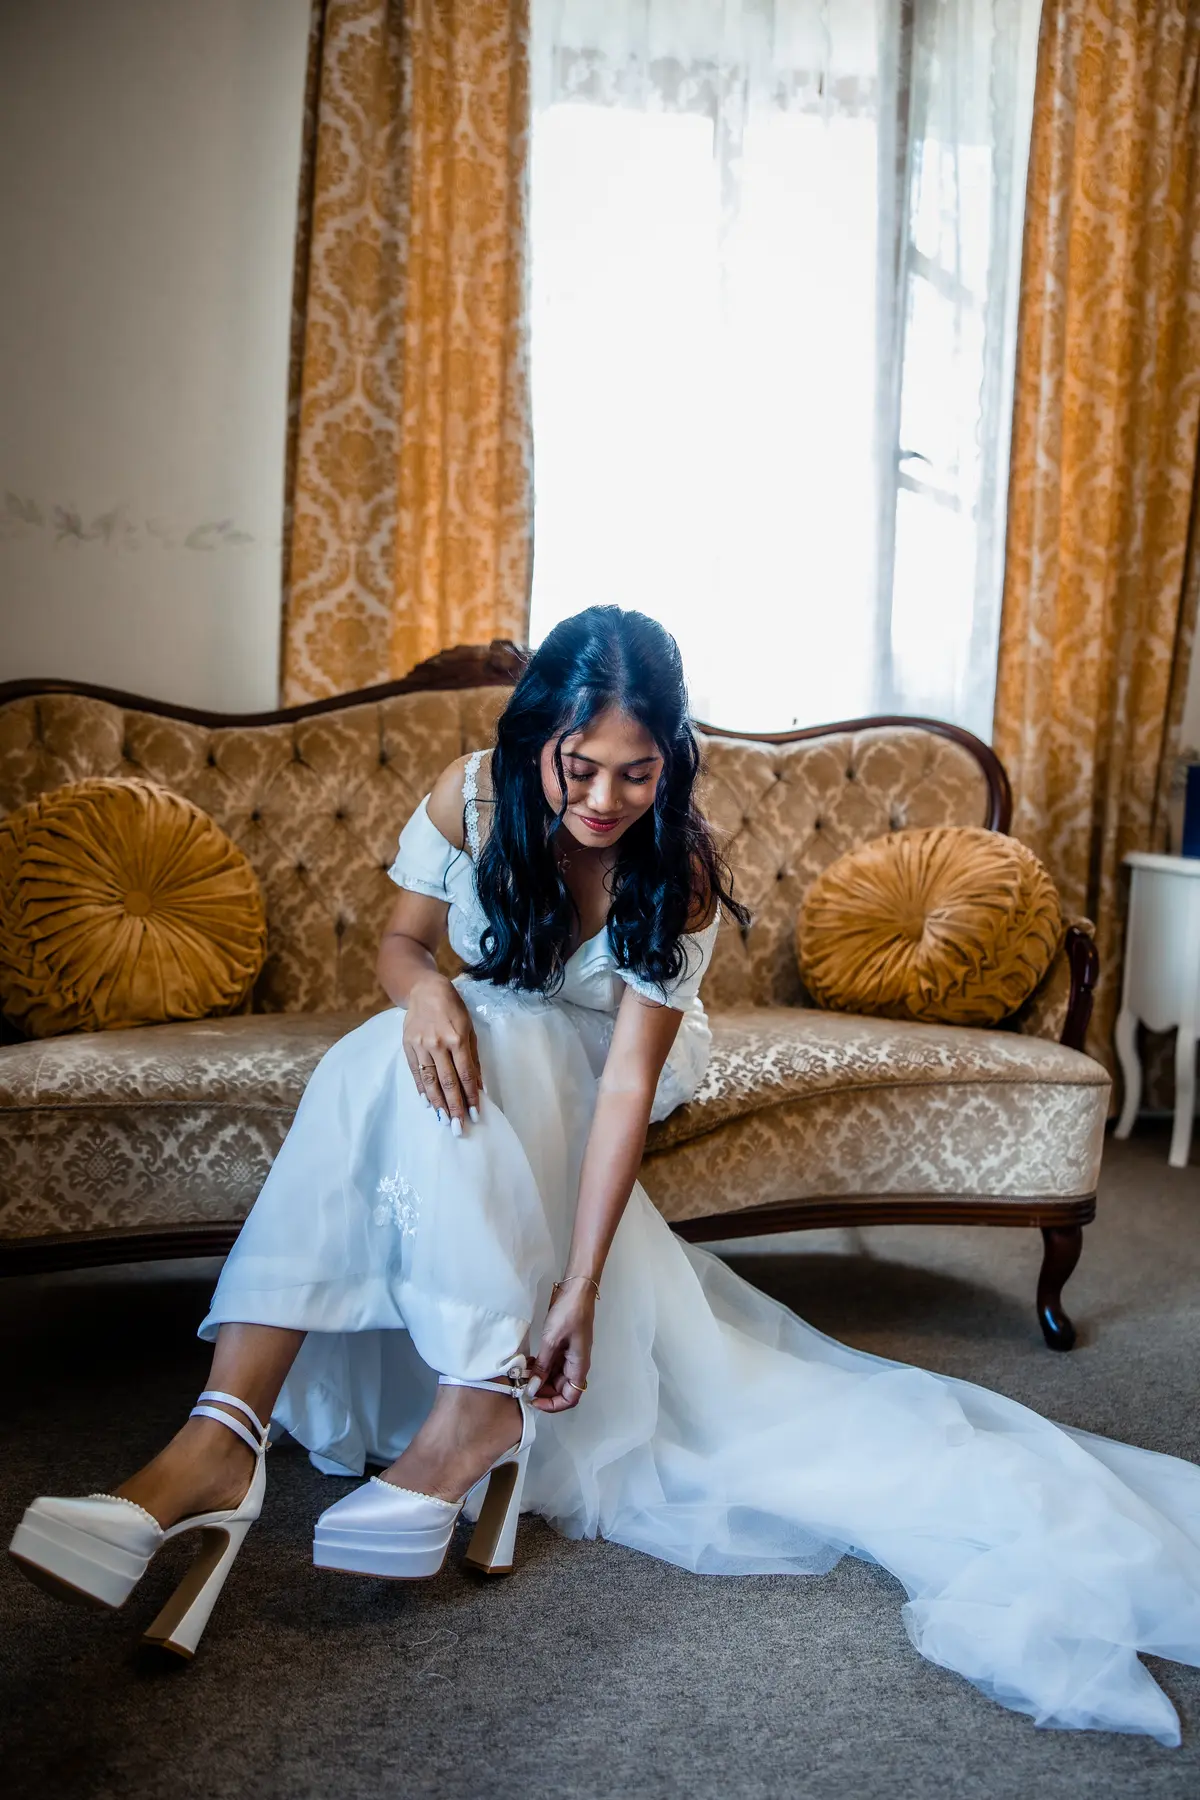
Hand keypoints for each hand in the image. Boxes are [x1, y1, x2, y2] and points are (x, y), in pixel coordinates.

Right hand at [402, 974, 483, 1130]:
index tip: (475, 1113)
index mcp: (457, 1039)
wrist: (425, 991)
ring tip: (444, 1120)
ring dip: (437, 1103)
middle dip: (454, 1106)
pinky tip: (427, 1103)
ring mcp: (420, 1046)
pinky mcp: (407, 1046)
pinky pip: (416, 1073)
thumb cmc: (453, 1009)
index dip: (470, 1096)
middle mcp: (438, 1044)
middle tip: (459, 1126)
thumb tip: (477, 1085)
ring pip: (429, 1081)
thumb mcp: (469, 1029)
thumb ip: (473, 1058)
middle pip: (447, 1082)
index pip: (465, 1075)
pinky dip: (421, 1089)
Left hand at [529, 1282, 594, 1411]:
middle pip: (561, 1389)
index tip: (533, 1400)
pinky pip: (552, 1364)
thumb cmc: (569, 1313)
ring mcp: (570, 1355)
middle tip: (522, 1386)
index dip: (552, 1404)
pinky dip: (540, 1366)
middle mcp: (576, 1364)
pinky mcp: (563, 1346)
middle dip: (542, 1391)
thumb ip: (542, 1366)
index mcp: (579, 1366)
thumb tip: (533, 1388)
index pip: (570, 1398)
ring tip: (521, 1376)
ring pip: (554, 1377)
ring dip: (539, 1378)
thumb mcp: (552, 1341)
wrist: (577, 1288)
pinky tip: (526, 1364)